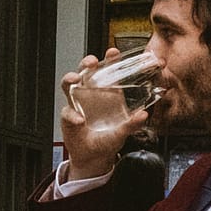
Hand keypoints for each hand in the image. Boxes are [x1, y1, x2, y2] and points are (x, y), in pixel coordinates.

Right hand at [60, 50, 150, 181]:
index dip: (110, 60)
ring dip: (71, 79)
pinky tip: (80, 121)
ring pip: (69, 84)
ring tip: (75, 80)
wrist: (93, 157)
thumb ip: (132, 124)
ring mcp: (77, 103)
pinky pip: (68, 111)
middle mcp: (90, 94)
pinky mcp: (68, 115)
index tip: (113, 52)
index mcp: (106, 93)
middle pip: (85, 71)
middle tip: (92, 63)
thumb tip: (143, 115)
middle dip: (87, 63)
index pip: (107, 72)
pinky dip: (72, 115)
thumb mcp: (122, 133)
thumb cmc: (107, 141)